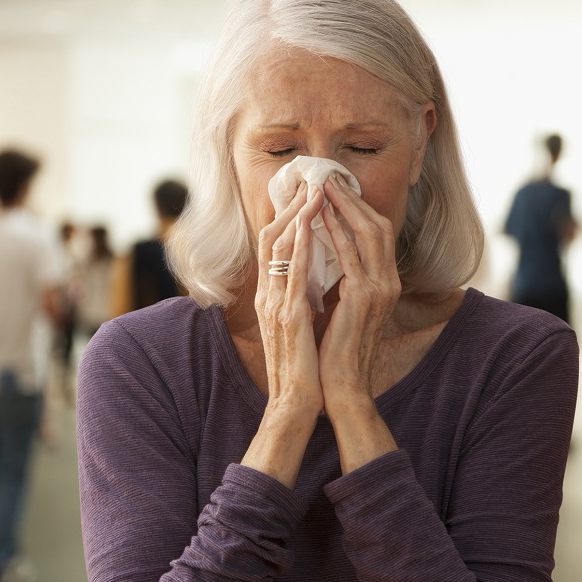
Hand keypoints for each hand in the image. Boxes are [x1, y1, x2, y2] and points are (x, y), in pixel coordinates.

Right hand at [257, 184, 325, 415]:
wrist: (297, 403)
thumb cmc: (304, 366)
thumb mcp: (300, 324)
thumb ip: (300, 297)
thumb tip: (313, 274)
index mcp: (271, 296)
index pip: (272, 244)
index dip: (286, 214)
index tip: (305, 191)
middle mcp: (268, 295)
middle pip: (270, 236)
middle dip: (290, 205)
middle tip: (310, 178)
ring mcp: (275, 304)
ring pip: (278, 247)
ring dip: (297, 214)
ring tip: (313, 189)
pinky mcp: (288, 316)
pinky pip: (292, 273)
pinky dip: (299, 244)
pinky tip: (309, 224)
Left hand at [318, 173, 399, 472]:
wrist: (341, 387)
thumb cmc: (336, 351)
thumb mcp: (343, 309)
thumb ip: (343, 281)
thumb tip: (325, 252)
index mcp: (385, 284)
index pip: (377, 234)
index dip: (357, 208)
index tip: (335, 189)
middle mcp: (389, 282)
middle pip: (377, 225)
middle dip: (351, 199)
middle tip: (328, 176)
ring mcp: (380, 289)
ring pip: (367, 233)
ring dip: (343, 207)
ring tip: (322, 186)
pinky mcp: (364, 298)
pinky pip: (350, 255)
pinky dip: (335, 231)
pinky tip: (319, 216)